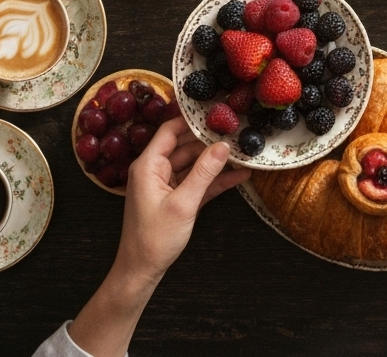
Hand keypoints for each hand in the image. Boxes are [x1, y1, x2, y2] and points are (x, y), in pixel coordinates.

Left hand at [115, 116, 249, 285]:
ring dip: (217, 161)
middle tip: (238, 131)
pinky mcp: (178, 198)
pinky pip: (198, 182)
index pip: (170, 131)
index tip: (217, 113)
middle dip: (210, 140)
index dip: (192, 121)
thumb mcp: (183, 203)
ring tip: (244, 151)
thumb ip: (204, 172)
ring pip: (195, 164)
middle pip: (186, 146)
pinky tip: (240, 175)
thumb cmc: (155, 238)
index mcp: (149, 165)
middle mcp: (156, 170)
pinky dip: (216, 179)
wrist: (141, 272)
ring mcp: (167, 184)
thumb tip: (224, 145)